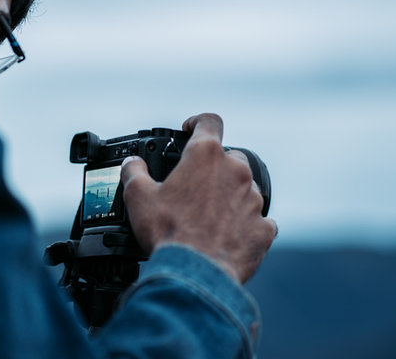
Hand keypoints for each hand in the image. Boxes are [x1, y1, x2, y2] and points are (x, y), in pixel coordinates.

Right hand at [120, 113, 277, 282]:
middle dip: (213, 168)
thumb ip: (134, 172)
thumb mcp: (138, 197)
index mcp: (206, 156)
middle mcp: (236, 172)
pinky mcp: (264, 228)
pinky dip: (245, 226)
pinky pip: (258, 221)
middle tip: (194, 188)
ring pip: (245, 189)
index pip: (209, 121)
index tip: (190, 129)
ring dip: (229, 198)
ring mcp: (255, 200)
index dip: (198, 122)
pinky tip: (227, 237)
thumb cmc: (168, 233)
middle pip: (229, 157)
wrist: (195, 274)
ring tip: (207, 219)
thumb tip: (131, 164)